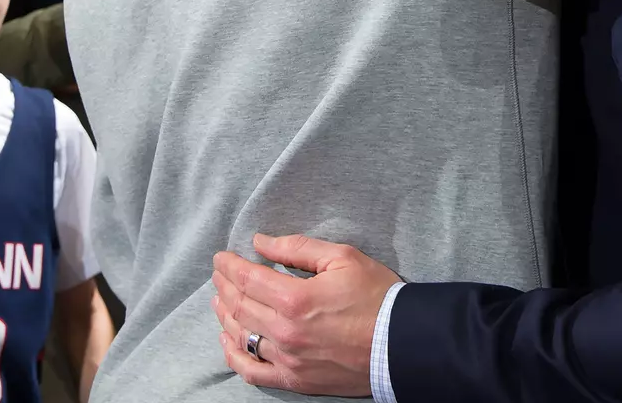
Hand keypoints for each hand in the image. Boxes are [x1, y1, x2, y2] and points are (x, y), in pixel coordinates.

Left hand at [210, 233, 398, 396]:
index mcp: (295, 298)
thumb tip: (261, 242)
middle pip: (239, 306)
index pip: (247, 279)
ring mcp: (288, 359)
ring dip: (225, 315)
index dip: (229, 266)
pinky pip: (252, 371)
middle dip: (225, 286)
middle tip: (219, 274)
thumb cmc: (376, 296)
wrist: (402, 343)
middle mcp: (285, 332)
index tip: (221, 257)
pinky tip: (227, 341)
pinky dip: (234, 356)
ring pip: (241, 336)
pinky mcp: (295, 380)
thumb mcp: (343, 258)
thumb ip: (298, 248)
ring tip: (220, 301)